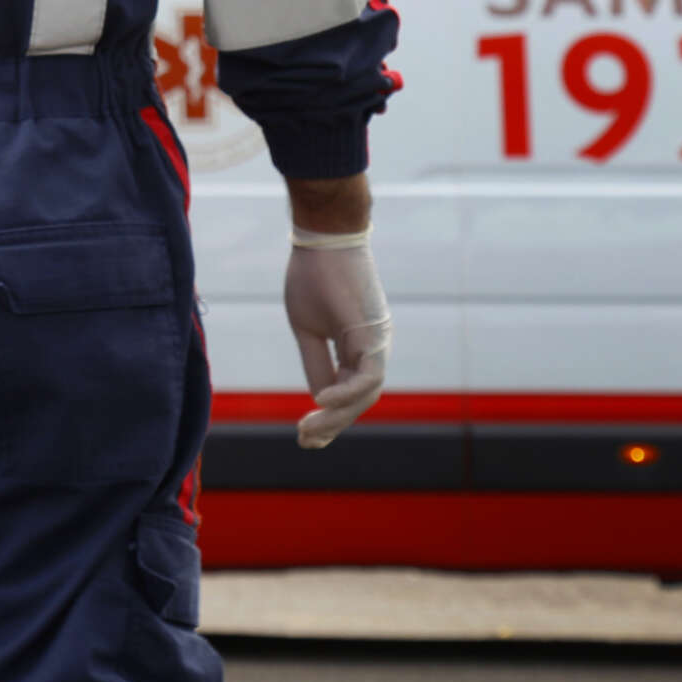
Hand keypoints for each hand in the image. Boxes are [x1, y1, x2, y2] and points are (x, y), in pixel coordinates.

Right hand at [284, 228, 391, 448]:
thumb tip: (319, 399)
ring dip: (337, 416)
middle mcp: (374, 346)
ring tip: (307, 429)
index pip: (349, 391)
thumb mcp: (306, 328)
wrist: (323, 238)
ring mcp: (376, 341)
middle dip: (333, 425)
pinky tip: (322, 403)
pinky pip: (368, 375)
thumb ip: (316, 363)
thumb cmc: (313, 276)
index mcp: (358, 345)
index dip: (328, 416)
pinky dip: (347, 393)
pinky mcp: (372, 334)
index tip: (305, 437)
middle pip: (360, 398)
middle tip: (305, 443)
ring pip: (366, 393)